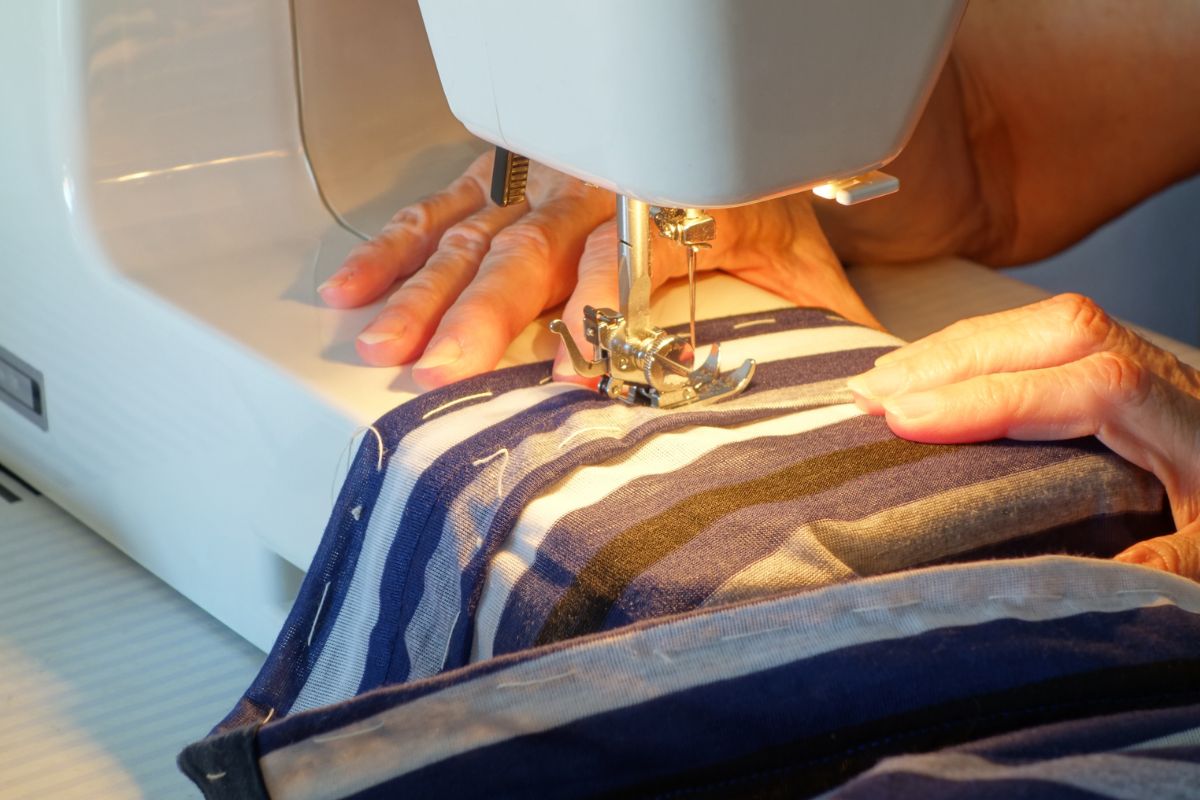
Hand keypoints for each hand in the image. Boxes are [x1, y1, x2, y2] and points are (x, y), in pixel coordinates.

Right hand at [320, 151, 879, 388]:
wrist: (741, 129)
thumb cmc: (757, 202)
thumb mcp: (802, 261)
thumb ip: (822, 323)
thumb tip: (864, 387)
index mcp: (669, 205)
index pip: (627, 263)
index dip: (600, 317)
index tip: (571, 376)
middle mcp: (598, 187)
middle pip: (533, 252)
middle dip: (484, 314)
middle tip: (442, 369)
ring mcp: (548, 180)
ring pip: (479, 233)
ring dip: (428, 290)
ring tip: (387, 342)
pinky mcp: (511, 179)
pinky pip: (447, 205)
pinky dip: (399, 245)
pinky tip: (358, 285)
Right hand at [846, 293, 1199, 579]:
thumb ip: (1169, 567)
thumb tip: (1093, 586)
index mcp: (1185, 422)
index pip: (1089, 387)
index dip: (995, 400)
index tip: (910, 421)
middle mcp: (1156, 372)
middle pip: (1053, 333)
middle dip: (952, 361)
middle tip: (869, 396)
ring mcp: (1131, 354)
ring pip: (1035, 322)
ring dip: (949, 349)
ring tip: (875, 382)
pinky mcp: (1106, 354)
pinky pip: (1030, 330)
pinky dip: (968, 347)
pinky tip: (920, 370)